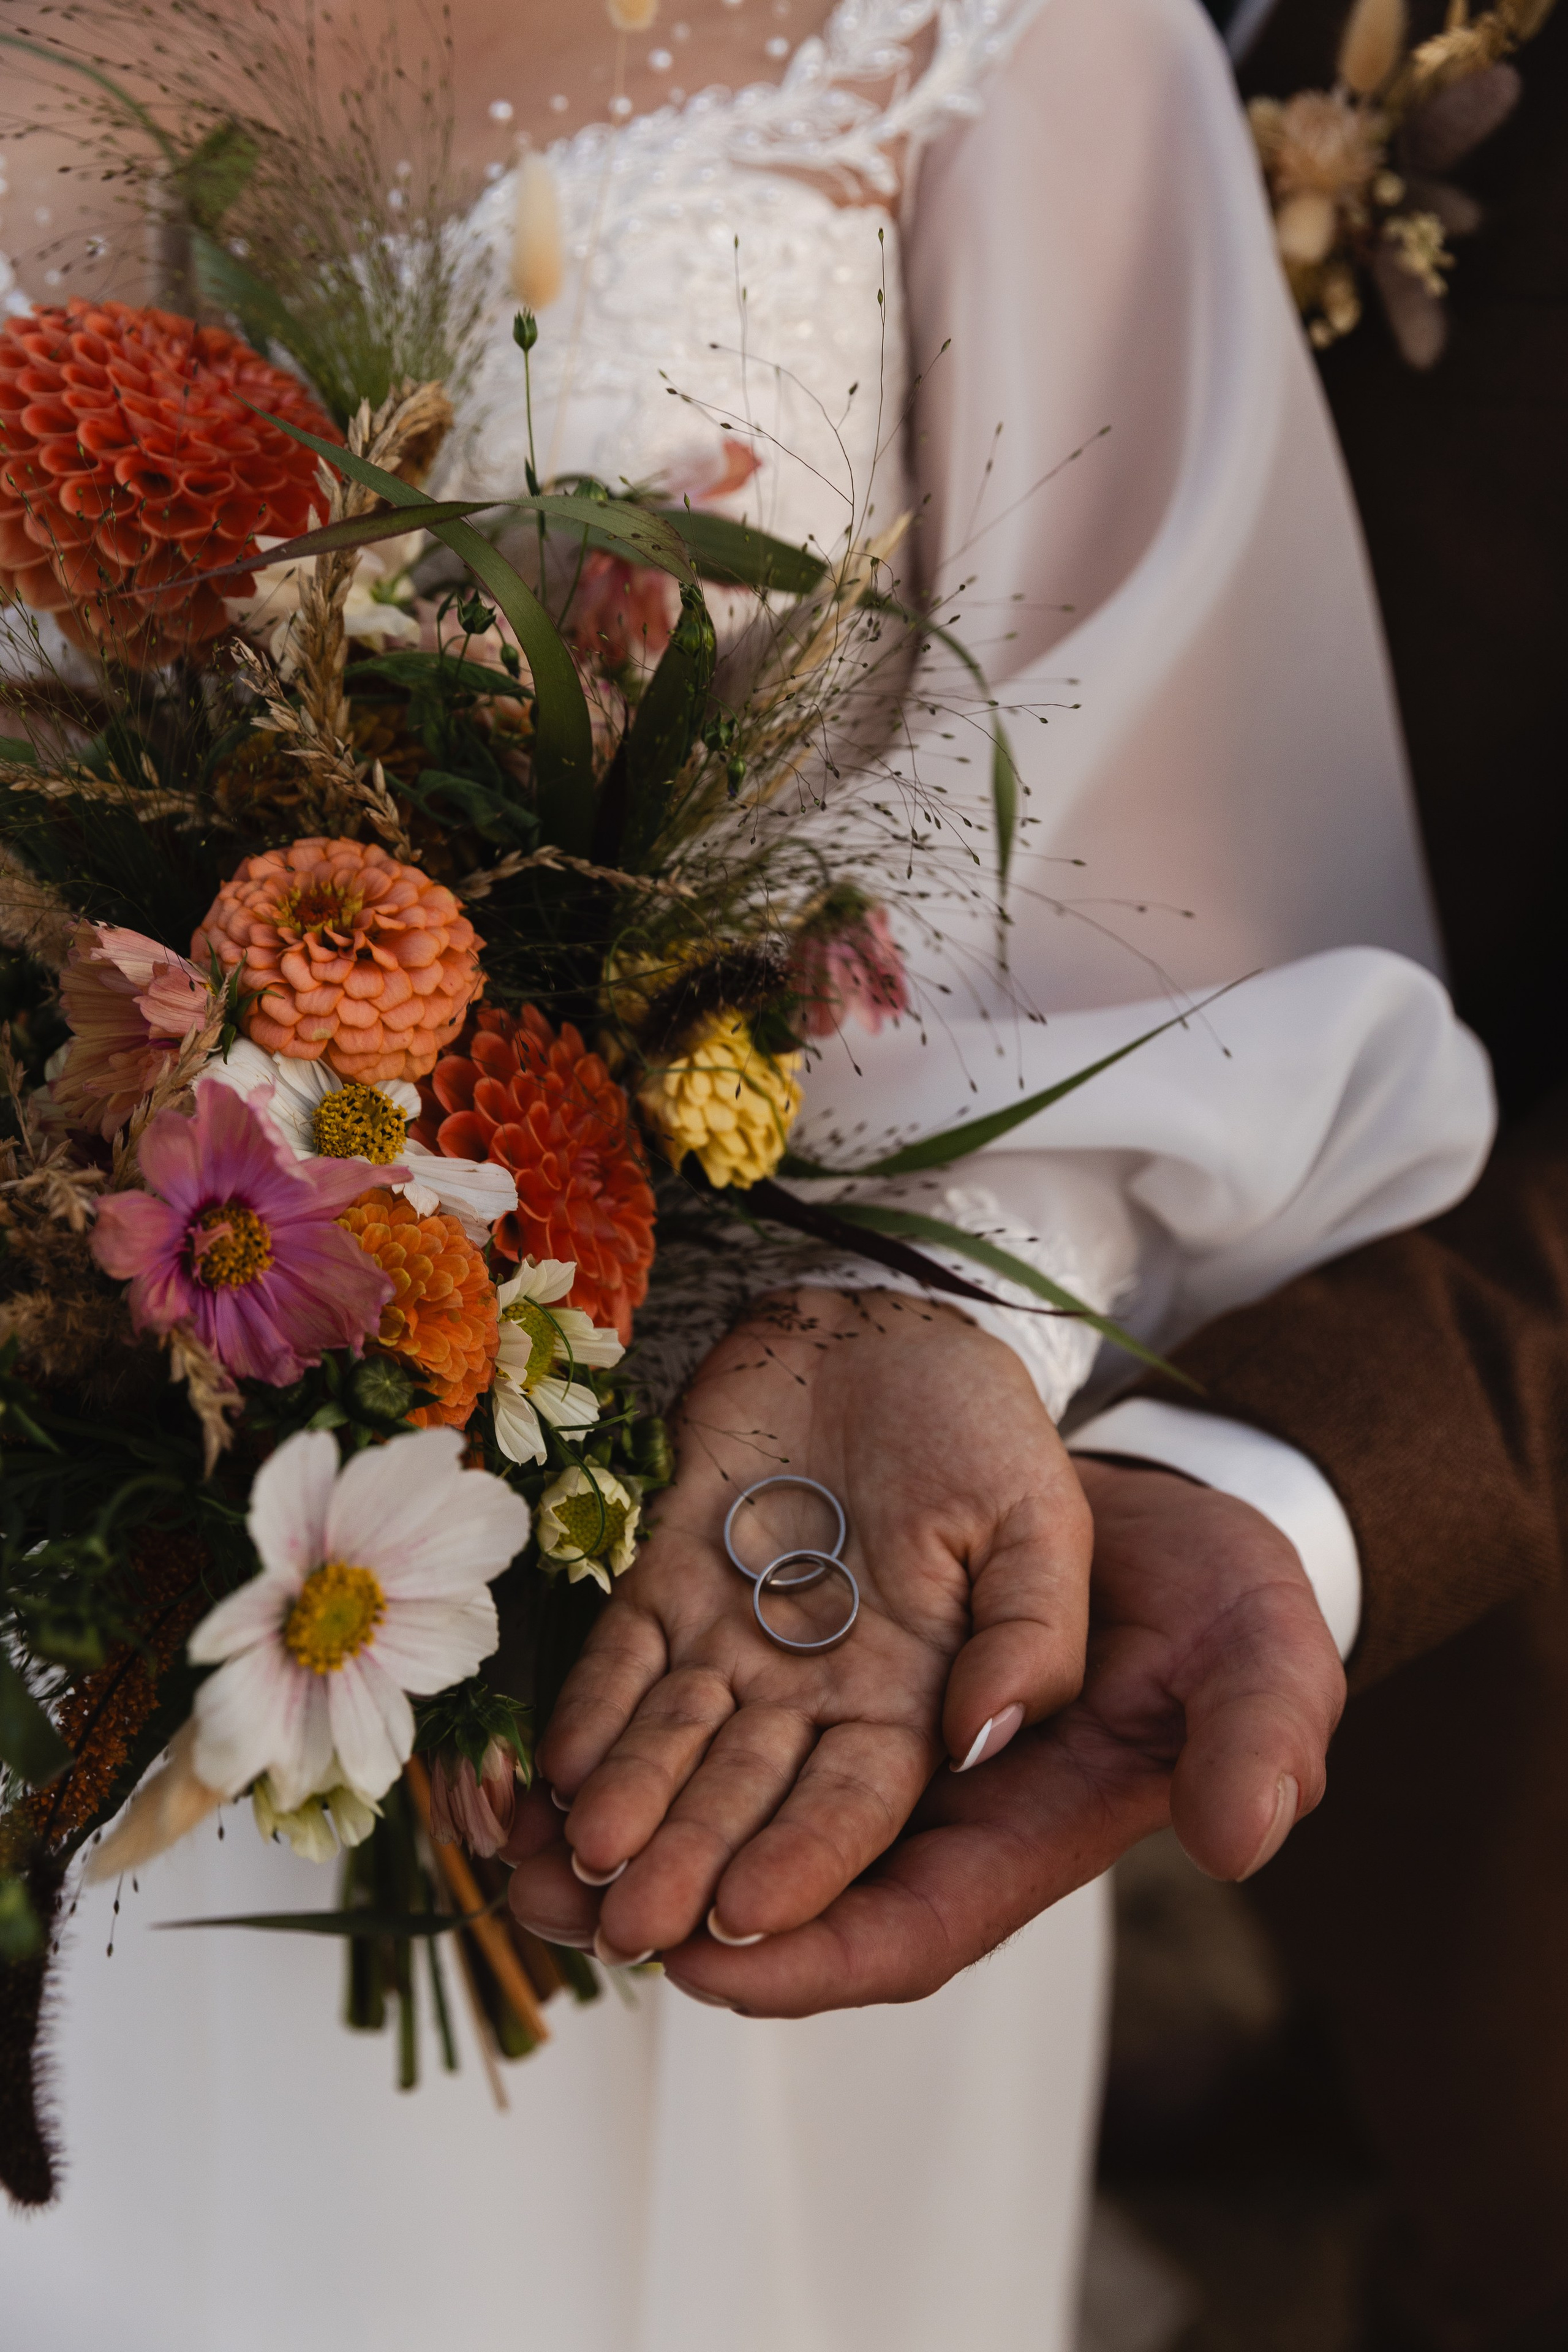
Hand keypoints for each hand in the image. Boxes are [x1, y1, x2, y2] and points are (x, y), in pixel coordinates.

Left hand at [506, 1289, 1091, 1963]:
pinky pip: (628, 1660)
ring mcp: (743, 1638)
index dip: (811, 1874)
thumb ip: (1035, 1633)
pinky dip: (591, 1713)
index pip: (865, 1820)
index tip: (749, 1919)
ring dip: (627, 1809)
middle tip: (628, 1932)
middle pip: (753, 1804)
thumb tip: (982, 1736)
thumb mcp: (1045, 1519)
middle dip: (691, 1872)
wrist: (894, 1325)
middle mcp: (822, 1694)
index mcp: (921, 1702)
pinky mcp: (676, 1577)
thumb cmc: (984, 1424)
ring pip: (678, 1746)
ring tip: (571, 1871)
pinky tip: (552, 1770)